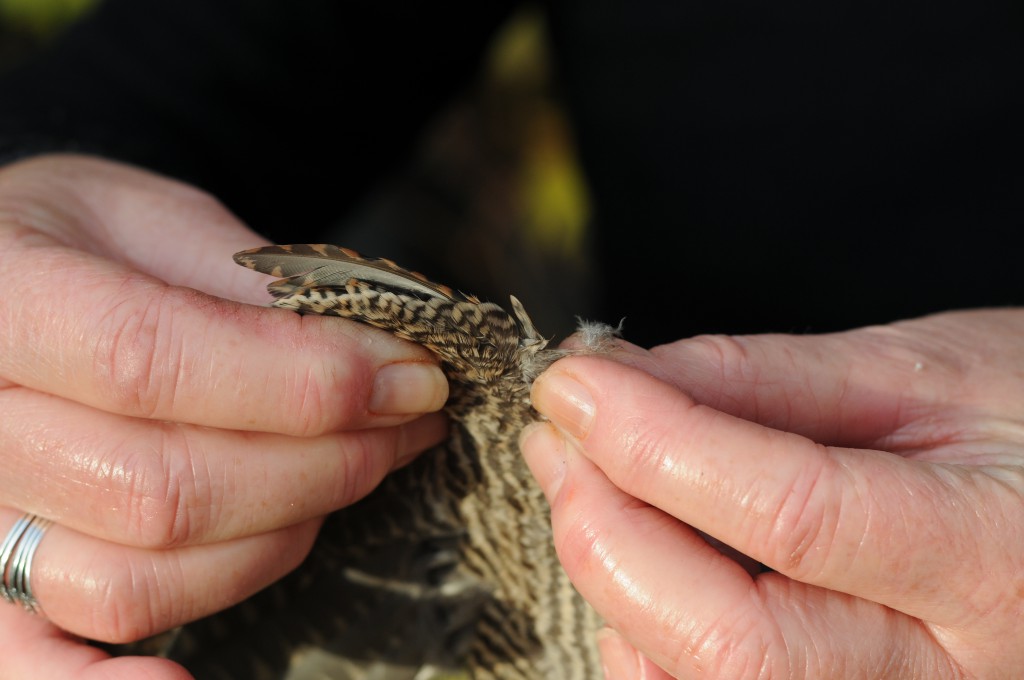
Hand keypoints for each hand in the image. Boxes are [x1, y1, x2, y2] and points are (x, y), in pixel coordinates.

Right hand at [0, 155, 448, 678]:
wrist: (6, 275)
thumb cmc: (82, 237)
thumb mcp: (156, 218)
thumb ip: (250, 292)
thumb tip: (385, 370)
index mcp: (1, 297)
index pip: (153, 362)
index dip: (307, 383)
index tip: (413, 380)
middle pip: (163, 489)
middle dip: (322, 463)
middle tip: (405, 423)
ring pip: (137, 580)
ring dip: (276, 538)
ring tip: (345, 477)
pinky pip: (35, 664)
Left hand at [522, 310, 1023, 678]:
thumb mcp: (921, 372)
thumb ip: (761, 381)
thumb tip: (619, 380)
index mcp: (992, 559)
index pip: (791, 516)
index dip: (655, 443)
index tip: (571, 383)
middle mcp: (950, 674)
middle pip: (732, 642)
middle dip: (609, 529)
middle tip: (559, 438)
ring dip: (612, 581)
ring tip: (584, 481)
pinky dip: (642, 639)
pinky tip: (634, 562)